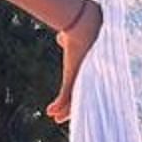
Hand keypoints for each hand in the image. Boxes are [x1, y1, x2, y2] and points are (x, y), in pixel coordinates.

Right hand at [47, 0, 102, 122]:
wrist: (83, 23)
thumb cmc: (77, 26)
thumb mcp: (70, 36)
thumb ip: (66, 40)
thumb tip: (61, 39)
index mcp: (90, 67)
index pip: (85, 85)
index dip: (78, 94)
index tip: (71, 101)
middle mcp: (89, 74)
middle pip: (83, 96)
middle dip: (72, 108)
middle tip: (63, 117)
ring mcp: (83, 77)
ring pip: (75, 100)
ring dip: (65, 111)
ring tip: (57, 118)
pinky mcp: (75, 77)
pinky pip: (67, 96)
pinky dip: (59, 106)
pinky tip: (52, 112)